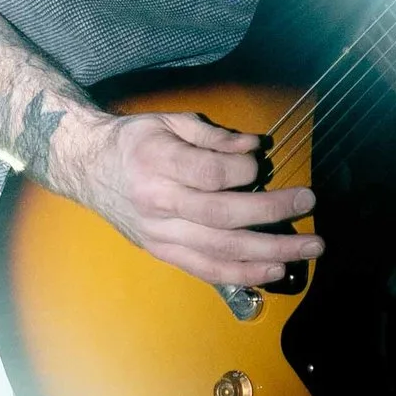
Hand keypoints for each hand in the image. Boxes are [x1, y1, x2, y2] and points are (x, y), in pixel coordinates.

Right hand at [61, 109, 321, 288]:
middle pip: (222, 216)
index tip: (260, 164)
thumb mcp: (168, 122)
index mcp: (157, 163)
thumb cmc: (134, 141)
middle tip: (309, 201)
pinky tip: (273, 270)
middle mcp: (158, 203)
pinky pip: (206, 270)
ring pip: (219, 250)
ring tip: (307, 248)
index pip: (208, 174)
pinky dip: (242, 274)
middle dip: (272, 212)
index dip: (242, 172)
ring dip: (269, 252)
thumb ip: (213, 135)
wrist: (87, 169)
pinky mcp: (162, 253)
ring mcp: (160, 234)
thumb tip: (254, 147)